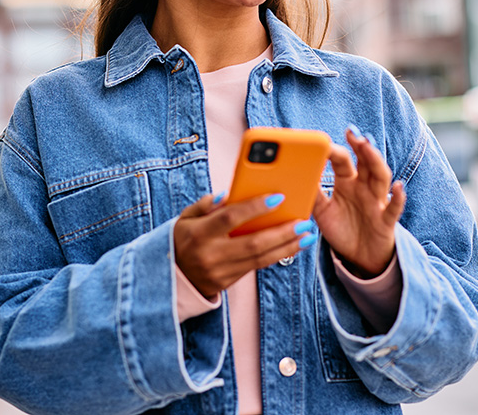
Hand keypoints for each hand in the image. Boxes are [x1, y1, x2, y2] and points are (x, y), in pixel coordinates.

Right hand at [174, 193, 316, 297]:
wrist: (170, 275)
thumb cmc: (183, 237)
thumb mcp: (186, 216)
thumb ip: (207, 204)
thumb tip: (229, 194)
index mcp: (199, 233)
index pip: (231, 217)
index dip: (255, 207)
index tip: (278, 197)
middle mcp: (211, 254)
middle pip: (253, 243)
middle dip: (282, 232)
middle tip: (304, 222)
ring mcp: (220, 271)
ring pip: (260, 259)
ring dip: (287, 247)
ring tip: (307, 235)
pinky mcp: (228, 282)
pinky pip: (257, 267)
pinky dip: (277, 255)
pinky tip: (292, 246)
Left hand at [312, 127, 405, 277]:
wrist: (359, 259)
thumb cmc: (342, 229)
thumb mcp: (322, 211)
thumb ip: (312, 192)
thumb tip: (295, 175)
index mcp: (347, 182)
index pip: (343, 160)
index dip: (335, 150)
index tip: (323, 141)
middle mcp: (363, 188)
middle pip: (365, 161)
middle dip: (360, 145)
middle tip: (352, 132)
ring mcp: (377, 202)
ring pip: (380, 177)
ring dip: (375, 160)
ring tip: (368, 146)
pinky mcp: (386, 221)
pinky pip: (394, 208)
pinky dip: (398, 197)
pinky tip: (397, 187)